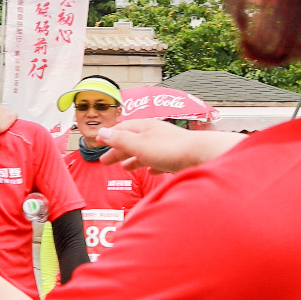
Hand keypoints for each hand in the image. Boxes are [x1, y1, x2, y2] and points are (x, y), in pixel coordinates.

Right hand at [96, 120, 237, 172]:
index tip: (99, 141)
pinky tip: (150, 172)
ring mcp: (166, 146)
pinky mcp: (176, 158)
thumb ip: (120, 140)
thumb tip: (102, 132)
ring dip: (132, 159)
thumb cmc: (171, 149)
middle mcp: (155, 134)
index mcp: (144, 127)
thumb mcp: (139, 145)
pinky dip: (151, 165)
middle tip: (105, 161)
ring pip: (145, 151)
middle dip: (118, 151)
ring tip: (124, 167)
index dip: (110, 136)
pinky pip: (159, 161)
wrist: (201, 156)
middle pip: (132, 141)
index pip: (122, 129)